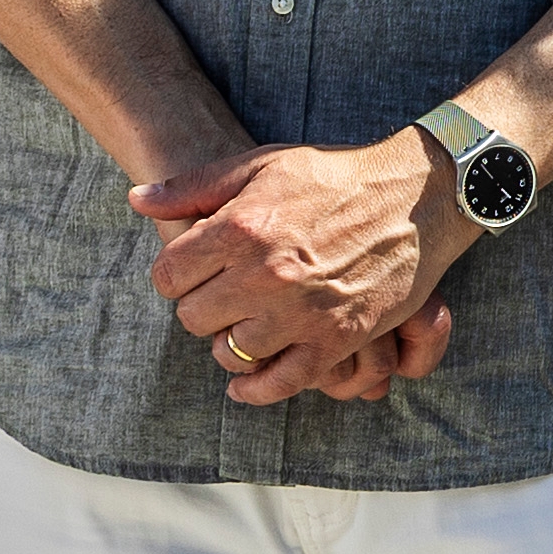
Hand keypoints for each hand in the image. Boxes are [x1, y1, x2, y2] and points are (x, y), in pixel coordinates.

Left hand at [137, 137, 457, 406]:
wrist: (416, 195)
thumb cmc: (333, 175)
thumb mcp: (260, 164)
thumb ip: (193, 186)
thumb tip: (137, 200)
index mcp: (242, 226)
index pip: (168, 276)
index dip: (175, 275)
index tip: (194, 271)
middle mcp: (265, 273)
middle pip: (193, 317)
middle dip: (202, 306)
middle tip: (223, 294)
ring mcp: (300, 312)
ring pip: (230, 352)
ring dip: (231, 341)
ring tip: (243, 323)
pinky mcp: (334, 339)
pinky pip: (279, 383)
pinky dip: (256, 389)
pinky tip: (246, 383)